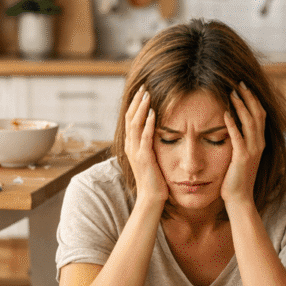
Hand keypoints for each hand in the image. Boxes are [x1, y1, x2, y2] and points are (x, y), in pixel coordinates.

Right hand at [124, 88, 167, 205]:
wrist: (150, 198)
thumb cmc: (154, 179)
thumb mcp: (150, 158)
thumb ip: (150, 145)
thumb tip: (156, 133)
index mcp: (131, 145)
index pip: (130, 120)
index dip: (134, 105)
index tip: (141, 92)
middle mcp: (130, 146)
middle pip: (130, 118)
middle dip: (136, 101)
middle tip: (143, 87)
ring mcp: (136, 151)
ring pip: (135, 124)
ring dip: (141, 108)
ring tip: (147, 95)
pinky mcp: (144, 157)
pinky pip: (145, 137)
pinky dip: (148, 123)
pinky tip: (153, 113)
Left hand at [221, 82, 265, 208]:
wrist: (240, 198)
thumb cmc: (237, 178)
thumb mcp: (242, 156)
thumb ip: (241, 141)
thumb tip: (233, 127)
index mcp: (260, 142)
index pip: (260, 115)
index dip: (253, 100)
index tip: (244, 87)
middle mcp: (259, 144)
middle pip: (257, 113)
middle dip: (248, 96)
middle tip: (238, 83)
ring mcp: (253, 150)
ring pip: (249, 121)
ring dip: (240, 105)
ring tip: (231, 92)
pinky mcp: (242, 157)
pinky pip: (238, 136)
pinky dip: (232, 123)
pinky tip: (225, 112)